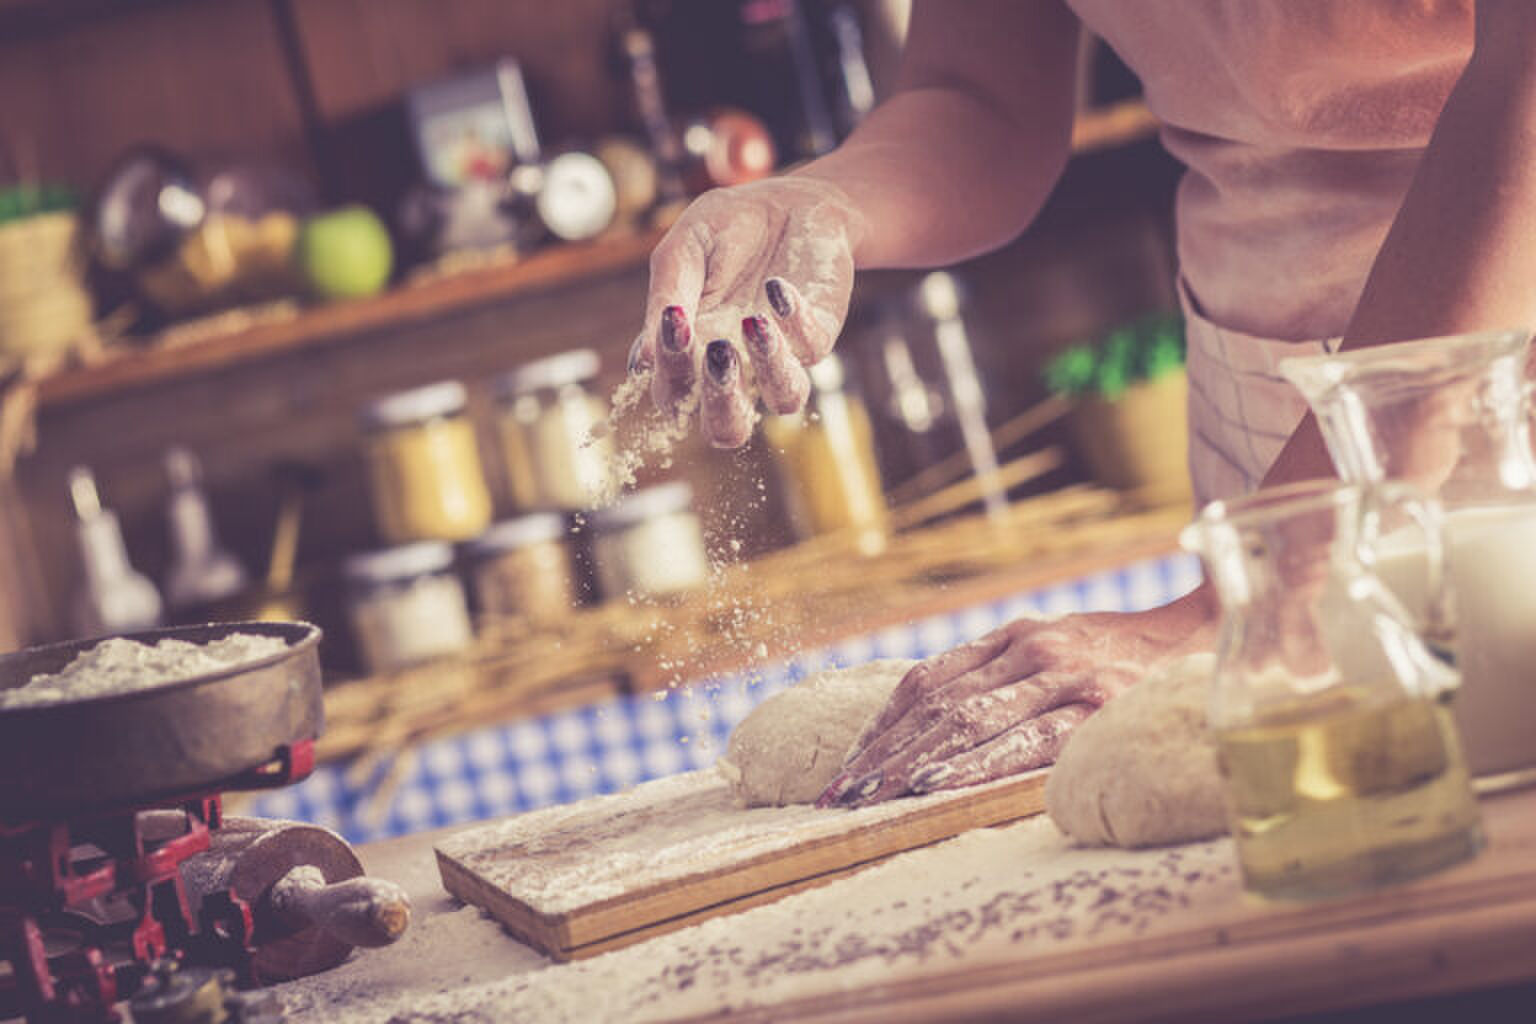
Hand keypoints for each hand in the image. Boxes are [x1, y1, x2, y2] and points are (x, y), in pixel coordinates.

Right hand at [629, 176, 866, 447]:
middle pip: (727, 429)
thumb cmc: (725, 231)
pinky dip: (795, 320)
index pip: (673, 393)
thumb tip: (641, 360)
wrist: (789, 203)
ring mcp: (781, 356)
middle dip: (721, 404)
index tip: (672, 325)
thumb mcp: (686, 248)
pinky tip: (779, 286)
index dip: (670, 374)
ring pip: (783, 401)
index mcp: (691, 354)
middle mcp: (737, 367)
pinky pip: (812, 347)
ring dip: (769, 368)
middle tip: (717, 353)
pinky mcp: (818, 335)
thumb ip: (667, 295)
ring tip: (754, 321)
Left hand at [816, 590, 1216, 807]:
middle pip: (934, 705)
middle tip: (840, 796)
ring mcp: (1062, 679)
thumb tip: (931, 716)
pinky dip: (973, 764)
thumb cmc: (1122, 653)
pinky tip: (936, 785)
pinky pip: (1022, 742)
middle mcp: (1030, 651)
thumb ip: (999, 672)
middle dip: (881, 754)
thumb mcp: (1053, 646)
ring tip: (870, 798)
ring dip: (910, 763)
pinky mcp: (1095, 712)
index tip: (846, 767)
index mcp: (1011, 635)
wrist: (1205, 635)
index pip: (924, 682)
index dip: (879, 726)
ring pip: (966, 721)